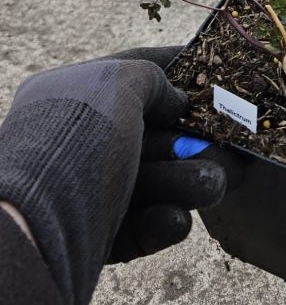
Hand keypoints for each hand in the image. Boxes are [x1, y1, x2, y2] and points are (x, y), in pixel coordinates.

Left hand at [0, 55, 225, 304]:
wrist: (32, 232)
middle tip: (234, 150)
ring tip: (212, 186)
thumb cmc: (76, 146)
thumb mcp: (117, 86)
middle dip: (197, 140)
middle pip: (157, 131)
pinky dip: (164, 221)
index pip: (136, 71)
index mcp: (76, 92)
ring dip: (188, 181)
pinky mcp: (100, 235)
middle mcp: (83, 137)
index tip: (221, 76)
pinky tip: (174, 219)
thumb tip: (176, 99)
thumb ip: (153, 79)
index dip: (180, 68)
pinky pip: (145, 223)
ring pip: (157, 179)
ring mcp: (91, 188)